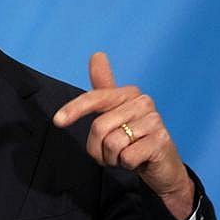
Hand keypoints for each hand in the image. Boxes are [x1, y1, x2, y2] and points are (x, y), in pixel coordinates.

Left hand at [52, 52, 194, 219]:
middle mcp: (144, 102)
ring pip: (112, 143)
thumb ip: (104, 86)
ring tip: (124, 156)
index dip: (74, 109)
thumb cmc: (134, 138)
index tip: (57, 121)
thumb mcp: (116, 112)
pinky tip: (137, 161)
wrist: (162, 166)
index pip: (95, 98)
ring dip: (111, 158)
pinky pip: (126, 157)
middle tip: (110, 153)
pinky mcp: (161, 142)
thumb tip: (97, 54)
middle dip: (97, 147)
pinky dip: (126, 164)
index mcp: (130, 93)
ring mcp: (155, 122)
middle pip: (99, 127)